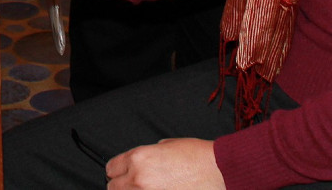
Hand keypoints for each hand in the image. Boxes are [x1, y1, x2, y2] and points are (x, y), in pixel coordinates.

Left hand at [108, 139, 224, 189]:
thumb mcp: (167, 146)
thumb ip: (147, 154)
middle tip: (135, 186)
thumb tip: (139, 163)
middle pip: (113, 188)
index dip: (118, 171)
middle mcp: (139, 179)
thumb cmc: (198, 157)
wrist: (220, 173)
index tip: (122, 174)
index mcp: (138, 158)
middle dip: (122, 186)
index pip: (111, 168)